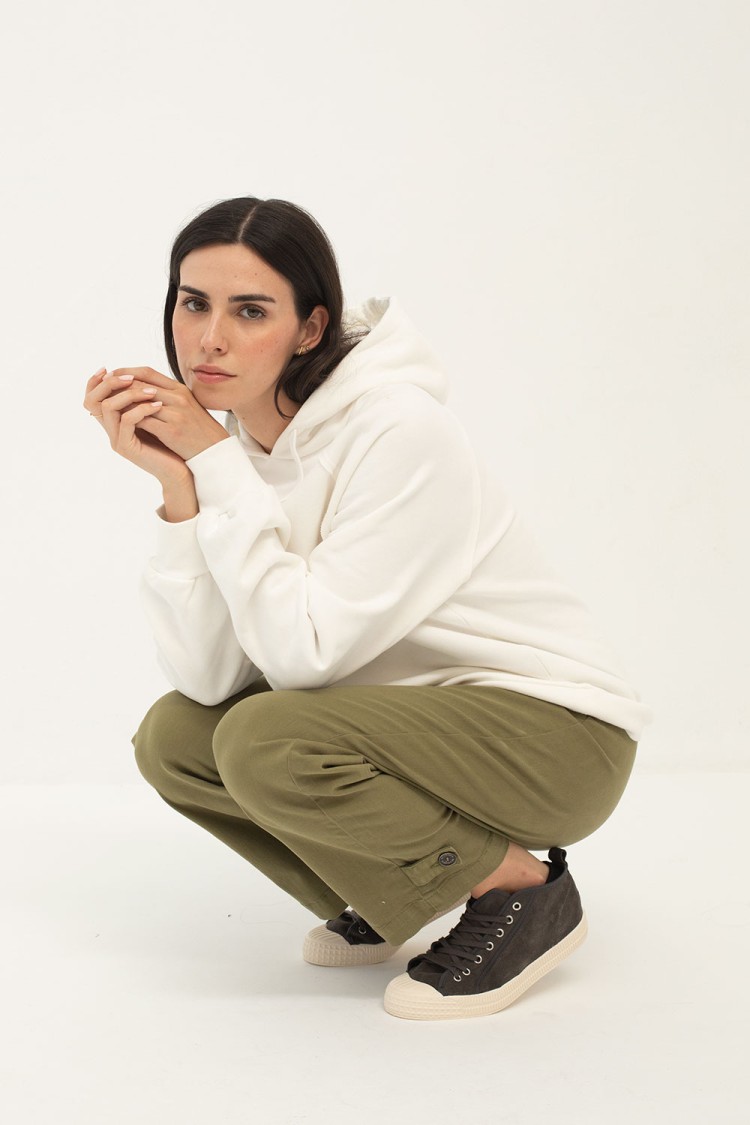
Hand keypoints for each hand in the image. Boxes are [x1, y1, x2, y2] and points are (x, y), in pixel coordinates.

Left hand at [106, 366, 229, 461]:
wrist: (214, 451)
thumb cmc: (197, 430)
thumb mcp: (186, 406)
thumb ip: (167, 396)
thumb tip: (143, 389)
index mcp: (180, 389)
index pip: (148, 372)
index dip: (126, 372)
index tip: (112, 375)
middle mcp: (178, 397)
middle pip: (140, 384)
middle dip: (118, 386)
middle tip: (102, 390)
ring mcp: (175, 413)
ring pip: (139, 401)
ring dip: (122, 403)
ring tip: (109, 407)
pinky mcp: (172, 430)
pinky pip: (144, 420)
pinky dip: (130, 420)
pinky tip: (121, 423)